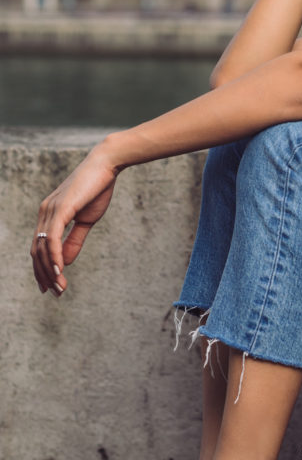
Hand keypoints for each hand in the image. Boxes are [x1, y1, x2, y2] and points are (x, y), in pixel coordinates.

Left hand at [31, 144, 118, 295]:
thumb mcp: (86, 220)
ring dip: (50, 271)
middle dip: (44, 275)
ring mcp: (50, 211)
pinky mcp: (60, 209)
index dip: (43, 269)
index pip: (39, 247)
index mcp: (49, 215)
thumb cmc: (97, 188)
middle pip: (36, 251)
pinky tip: (59, 271)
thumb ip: (74, 240)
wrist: (106, 165)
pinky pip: (52, 238)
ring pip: (42, 248)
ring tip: (59, 288)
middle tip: (55, 294)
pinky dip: (54, 257)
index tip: (51, 287)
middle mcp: (44, 213)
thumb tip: (65, 261)